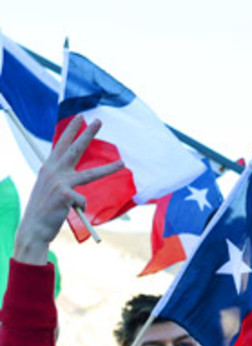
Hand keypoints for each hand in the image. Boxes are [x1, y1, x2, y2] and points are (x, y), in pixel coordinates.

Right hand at [14, 117, 123, 264]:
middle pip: (75, 149)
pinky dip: (79, 208)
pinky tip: (68, 212)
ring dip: (109, 169)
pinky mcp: (65, 194)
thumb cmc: (45, 209)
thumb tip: (76, 178)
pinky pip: (82, 201)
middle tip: (99, 121)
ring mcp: (59, 182)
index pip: (62, 144)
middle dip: (87, 134)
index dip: (72, 131)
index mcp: (49, 168)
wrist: (34, 227)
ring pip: (90, 174)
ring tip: (123, 163)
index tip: (81, 117)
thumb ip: (61, 178)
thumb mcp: (49, 188)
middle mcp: (53, 171)